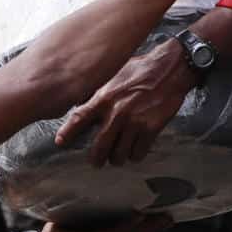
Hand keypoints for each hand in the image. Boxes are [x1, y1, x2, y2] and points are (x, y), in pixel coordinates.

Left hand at [55, 39, 194, 165]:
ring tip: (118, 157)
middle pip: (100, 146)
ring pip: (120, 154)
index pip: (80, 118)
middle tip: (96, 162)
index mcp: (104, 98)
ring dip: (118, 158)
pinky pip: (138, 152)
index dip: (68, 133)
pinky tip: (135, 151)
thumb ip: (95, 91)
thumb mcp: (112, 74)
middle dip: (96, 159)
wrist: (170, 69)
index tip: (60, 143)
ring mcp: (134, 122)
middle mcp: (116, 113)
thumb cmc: (141, 69)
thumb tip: (79, 103)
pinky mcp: (151, 128)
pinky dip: (135, 155)